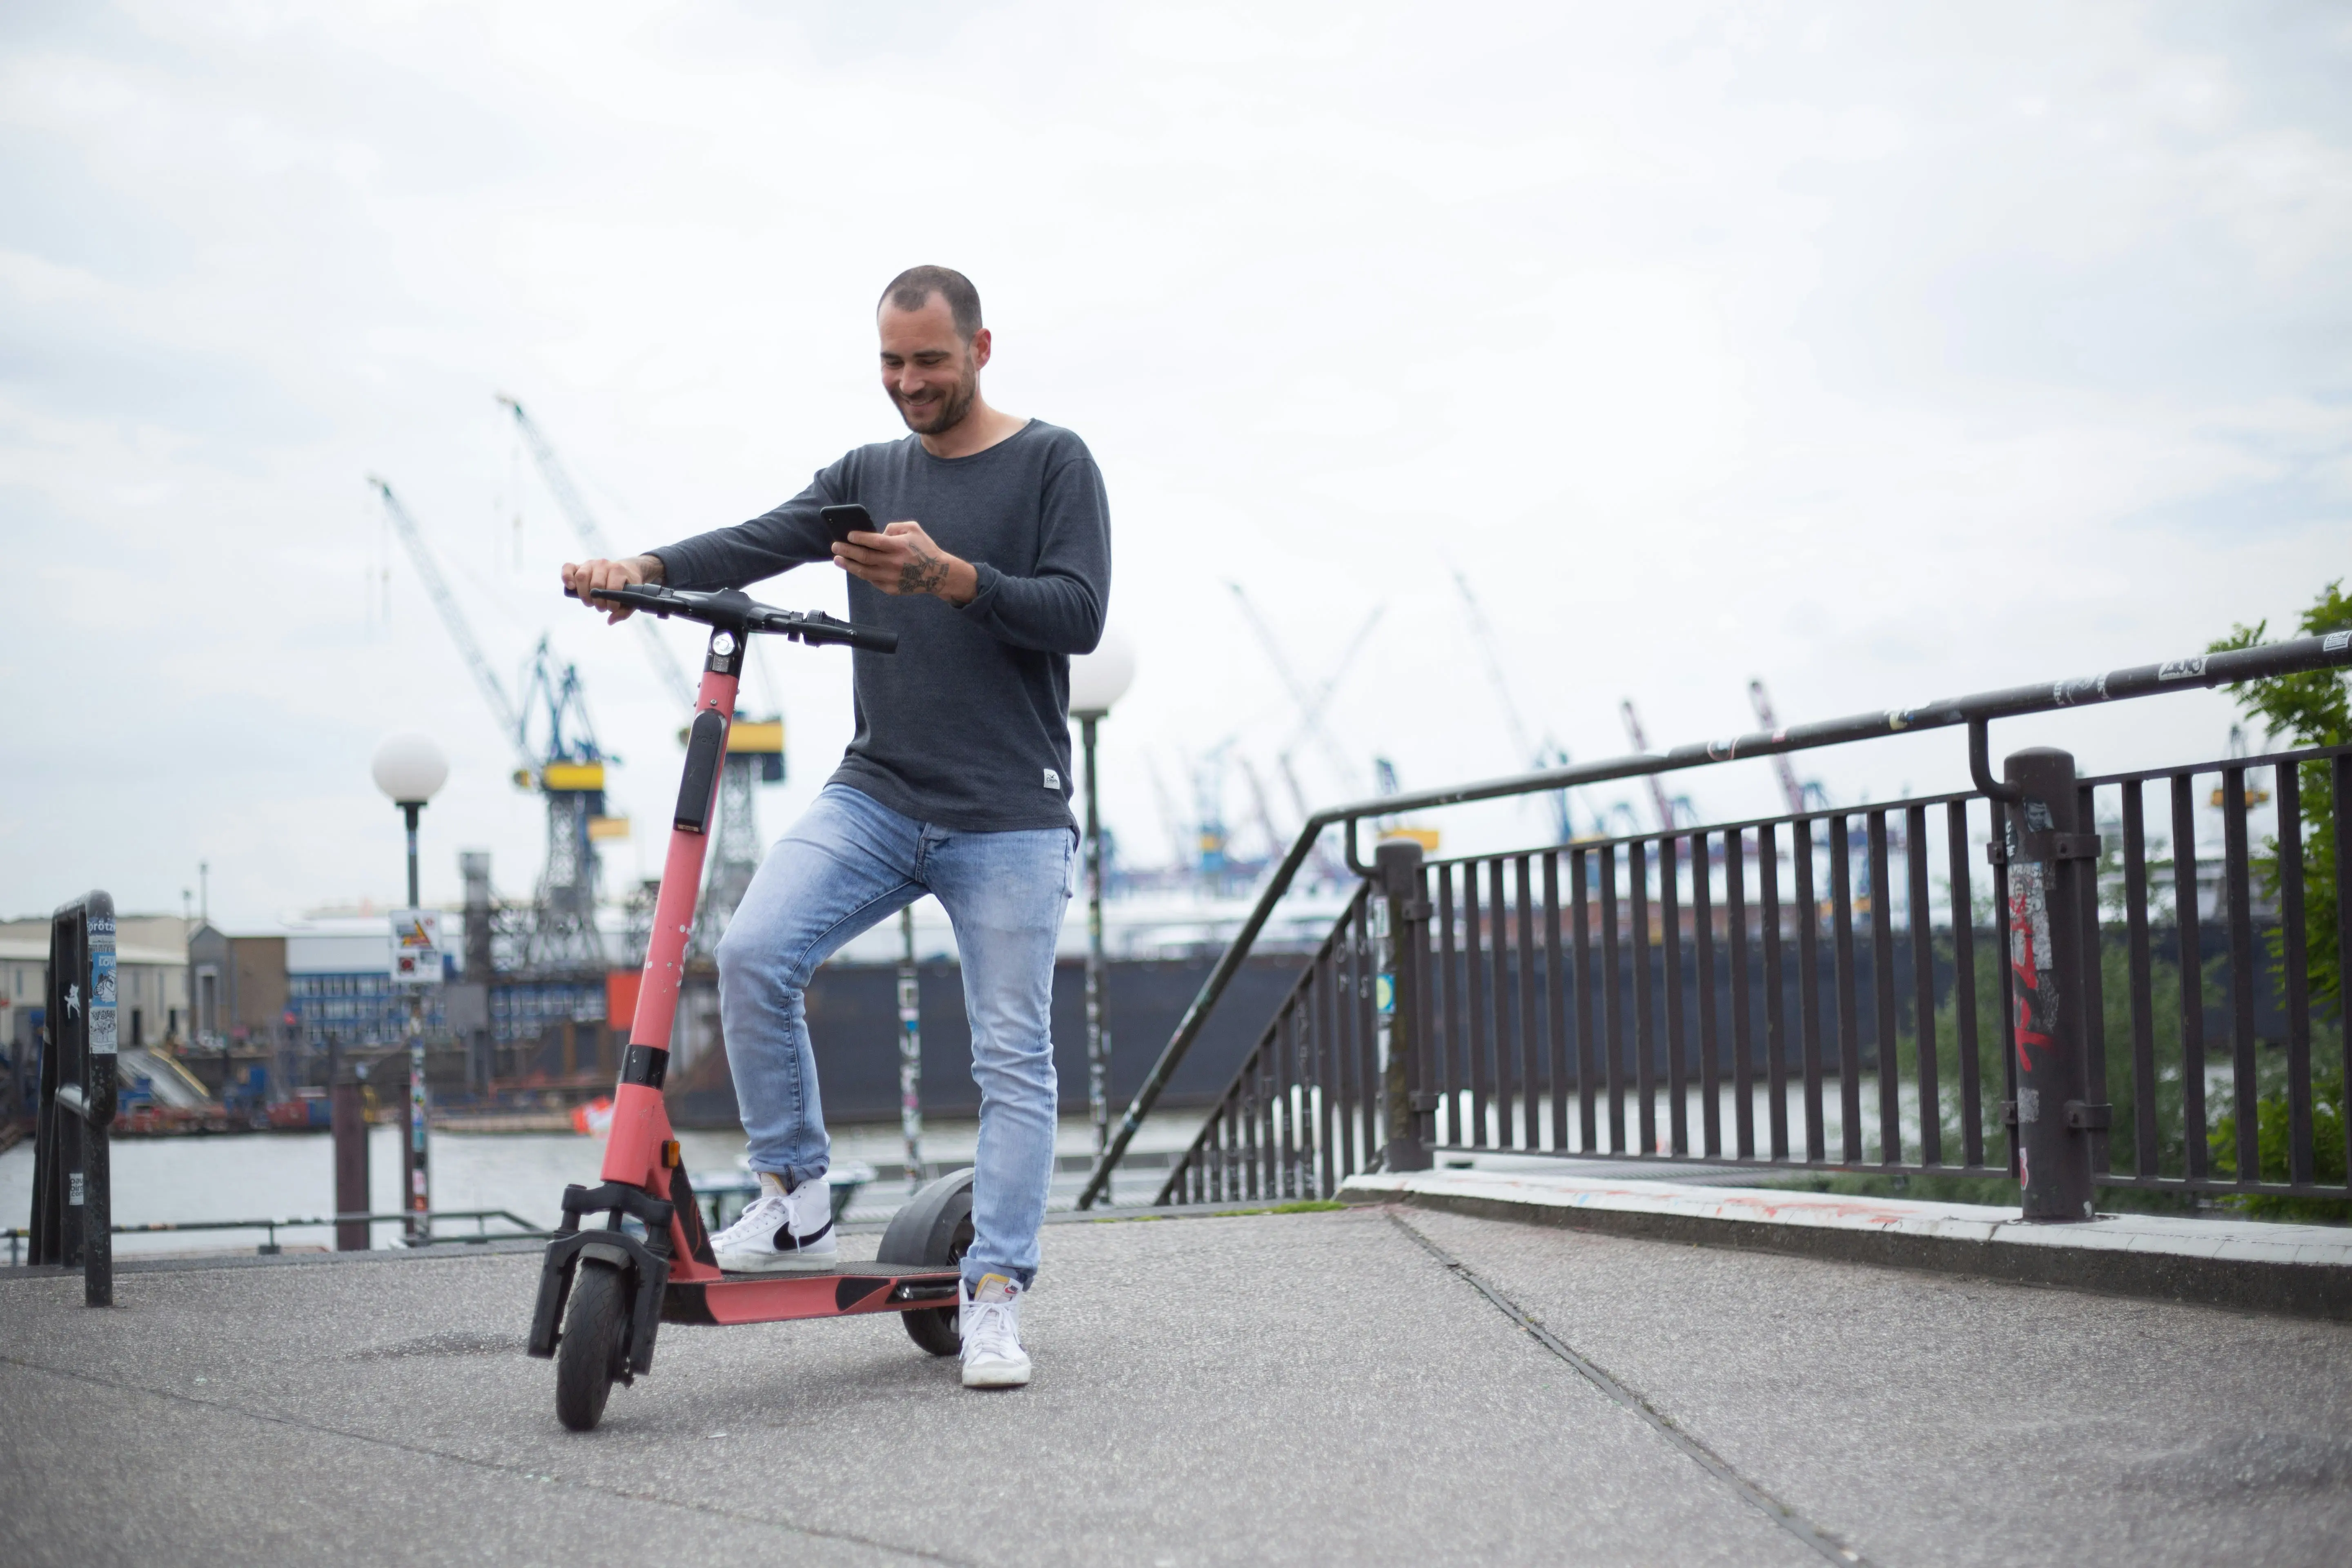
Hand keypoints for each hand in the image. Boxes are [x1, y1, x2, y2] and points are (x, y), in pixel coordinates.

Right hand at [561, 554, 663, 622]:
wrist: (625, 571)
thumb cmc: (627, 586)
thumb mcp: (631, 598)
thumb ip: (624, 611)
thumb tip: (610, 621)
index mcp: (618, 570)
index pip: (612, 587)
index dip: (611, 602)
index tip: (612, 609)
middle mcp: (603, 564)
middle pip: (595, 584)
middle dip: (597, 602)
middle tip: (601, 608)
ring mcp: (590, 564)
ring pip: (581, 577)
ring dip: (584, 595)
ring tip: (589, 603)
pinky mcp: (579, 566)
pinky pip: (568, 568)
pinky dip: (566, 577)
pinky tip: (570, 587)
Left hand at [832, 521, 977, 604]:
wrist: (938, 574)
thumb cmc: (925, 549)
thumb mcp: (914, 529)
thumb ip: (894, 527)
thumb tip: (877, 532)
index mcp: (899, 546)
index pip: (874, 541)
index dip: (859, 538)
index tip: (848, 535)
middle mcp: (893, 563)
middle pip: (864, 557)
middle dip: (847, 551)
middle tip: (835, 546)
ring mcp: (891, 577)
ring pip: (864, 571)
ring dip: (849, 565)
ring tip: (838, 560)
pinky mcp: (891, 588)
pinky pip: (872, 581)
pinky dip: (862, 574)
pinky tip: (855, 568)